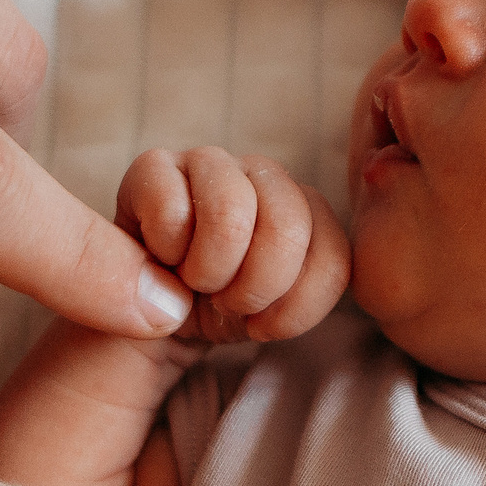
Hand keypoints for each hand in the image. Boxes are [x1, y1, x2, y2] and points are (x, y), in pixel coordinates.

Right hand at [114, 146, 348, 344]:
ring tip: (193, 282)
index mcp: (307, 208)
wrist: (152, 307)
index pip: (332, 258)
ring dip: (208, 272)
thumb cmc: (219, 306)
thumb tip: (286, 288)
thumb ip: (308, 297)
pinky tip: (160, 257)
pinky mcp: (155, 166)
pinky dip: (166, 251)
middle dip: (253, 288)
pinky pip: (172, 213)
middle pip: (288, 229)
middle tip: (225, 301)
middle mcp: (266, 173)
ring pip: (231, 215)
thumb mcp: (270, 316)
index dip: (294, 308)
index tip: (260, 323)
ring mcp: (212, 162)